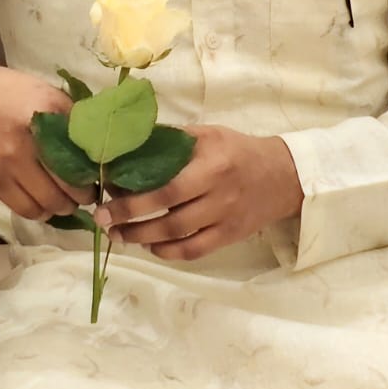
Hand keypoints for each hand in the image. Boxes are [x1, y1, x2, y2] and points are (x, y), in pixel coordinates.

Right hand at [0, 63, 97, 222]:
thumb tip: (94, 141)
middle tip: (86, 190)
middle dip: (83, 195)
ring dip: (62, 207)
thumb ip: (69, 115)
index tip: (98, 171)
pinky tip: (43, 202)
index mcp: (47, 115)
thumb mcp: (41, 90)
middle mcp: (29, 146)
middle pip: (70, 188)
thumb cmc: (1, 89)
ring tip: (65, 198)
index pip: (84, 154)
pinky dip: (40, 211)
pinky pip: (24, 209)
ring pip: (48, 206)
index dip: (96, 170)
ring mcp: (9, 168)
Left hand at [93, 125, 302, 261]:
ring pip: (178, 239)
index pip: (167, 189)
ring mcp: (225, 220)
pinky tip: (151, 247)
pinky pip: (194, 252)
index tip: (105, 200)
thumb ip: (173, 140)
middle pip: (169, 218)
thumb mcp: (208, 135)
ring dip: (144, 240)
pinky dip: (169, 253)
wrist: (283, 176)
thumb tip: (130, 145)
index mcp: (211, 166)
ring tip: (120, 235)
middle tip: (104, 222)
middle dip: (131, 224)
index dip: (133, 200)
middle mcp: (218, 196)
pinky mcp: (229, 237)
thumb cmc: (238, 150)